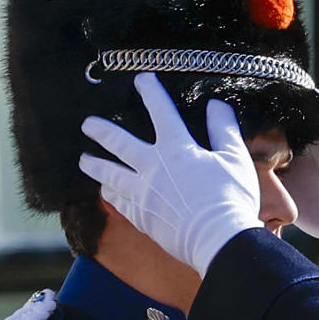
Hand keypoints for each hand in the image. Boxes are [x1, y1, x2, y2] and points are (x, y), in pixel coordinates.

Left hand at [79, 73, 263, 273]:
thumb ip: (223, 129)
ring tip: (84, 160)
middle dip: (101, 130)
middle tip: (87, 125)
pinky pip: (120, 203)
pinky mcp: (142, 218)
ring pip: (110, 175)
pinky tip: (106, 191)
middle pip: (119, 143)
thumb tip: (216, 105)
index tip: (141, 80)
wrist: (218, 239)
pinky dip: (111, 195)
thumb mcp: (234, 158)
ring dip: (95, 165)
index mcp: (177, 149)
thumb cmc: (231, 198)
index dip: (151, 92)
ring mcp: (144, 194)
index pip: (161, 112)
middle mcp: (153, 168)